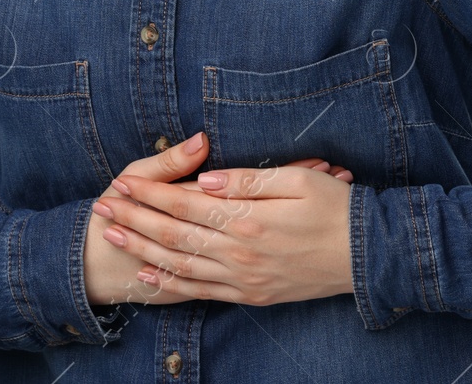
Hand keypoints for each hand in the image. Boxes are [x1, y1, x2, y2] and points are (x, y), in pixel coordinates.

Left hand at [93, 154, 355, 306]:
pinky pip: (202, 290)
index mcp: (249, 219)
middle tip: (102, 207)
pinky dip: (171, 282)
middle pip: (174, 234)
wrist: (369, 258)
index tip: (122, 182)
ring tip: (113, 235)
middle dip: (135, 219)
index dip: (151, 192)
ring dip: (143, 249)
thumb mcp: (299, 180)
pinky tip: (149, 272)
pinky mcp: (251, 294)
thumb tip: (207, 176)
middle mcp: (240, 253)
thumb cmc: (338, 209)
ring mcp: (244, 278)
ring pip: (181, 264)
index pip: (186, 203)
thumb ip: (249, 179)